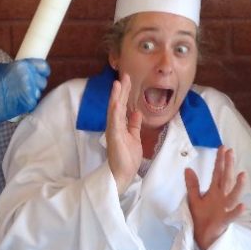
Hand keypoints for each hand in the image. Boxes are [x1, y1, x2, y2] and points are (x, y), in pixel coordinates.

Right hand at [0, 58, 50, 129]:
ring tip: (20, 96)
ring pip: (39, 92)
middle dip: (37, 85)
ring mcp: (30, 89)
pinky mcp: (29, 102)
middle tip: (28, 88)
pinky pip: (34, 102)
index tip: (42, 74)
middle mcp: (28, 76)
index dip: (43, 71)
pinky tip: (19, 103)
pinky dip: (28, 104)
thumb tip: (20, 67)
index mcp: (23, 65)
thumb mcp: (0, 68)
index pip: (43, 66)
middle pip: (42, 81)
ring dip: (32, 94)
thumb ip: (14, 66)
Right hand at [106, 73, 142, 194]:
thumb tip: (136, 112)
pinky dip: (114, 110)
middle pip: (118, 104)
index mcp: (120, 125)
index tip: (127, 80)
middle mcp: (115, 125)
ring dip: (116, 96)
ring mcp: (113, 130)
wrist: (123, 174)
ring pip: (114, 109)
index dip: (125, 93)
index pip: (122, 105)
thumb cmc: (128, 158)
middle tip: (125, 75)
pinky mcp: (114, 136)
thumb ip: (134, 125)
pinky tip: (115, 101)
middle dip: (121, 90)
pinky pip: (114, 121)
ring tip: (118, 83)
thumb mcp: (135, 138)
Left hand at [185, 146, 245, 249]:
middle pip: (226, 179)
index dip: (219, 160)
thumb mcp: (194, 199)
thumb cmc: (201, 217)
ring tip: (243, 174)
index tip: (223, 147)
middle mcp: (222, 197)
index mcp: (214, 191)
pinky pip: (231, 216)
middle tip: (231, 152)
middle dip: (228, 166)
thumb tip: (188, 168)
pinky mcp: (224, 221)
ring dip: (238, 186)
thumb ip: (192, 185)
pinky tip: (243, 206)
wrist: (202, 236)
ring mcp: (224, 208)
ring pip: (233, 195)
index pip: (217, 173)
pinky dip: (236, 211)